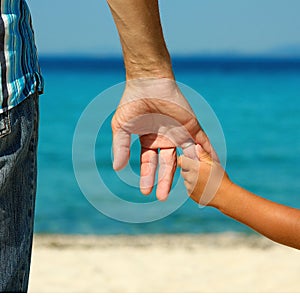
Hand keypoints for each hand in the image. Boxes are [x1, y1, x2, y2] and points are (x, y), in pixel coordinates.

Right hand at [111, 78, 211, 200]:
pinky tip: (212, 168)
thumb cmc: (133, 103)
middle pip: (167, 165)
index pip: (149, 163)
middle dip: (165, 181)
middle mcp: (165, 140)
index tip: (146, 192)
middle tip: (162, 198)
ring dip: (188, 173)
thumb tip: (117, 168)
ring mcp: (180, 134)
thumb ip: (121, 147)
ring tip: (191, 189)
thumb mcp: (122, 128)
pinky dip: (208, 155)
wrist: (148, 83)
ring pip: (185, 158)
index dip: (147, 177)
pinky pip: (202, 144)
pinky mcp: (192, 127)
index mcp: (149, 141)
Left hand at [178, 144, 230, 206]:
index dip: (184, 159)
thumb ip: (203, 155)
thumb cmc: (220, 178)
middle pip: (183, 170)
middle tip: (199, 169)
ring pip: (186, 179)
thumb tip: (196, 146)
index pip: (181, 160)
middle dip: (189, 168)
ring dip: (190, 178)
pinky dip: (193, 186)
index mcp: (194, 168)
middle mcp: (190, 178)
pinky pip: (189, 187)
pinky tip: (203, 186)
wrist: (224, 196)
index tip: (189, 159)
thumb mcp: (214, 164)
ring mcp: (189, 187)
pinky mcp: (191, 194)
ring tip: (203, 179)